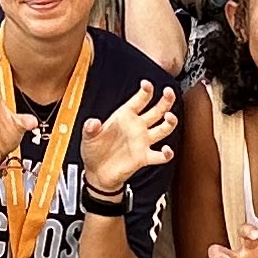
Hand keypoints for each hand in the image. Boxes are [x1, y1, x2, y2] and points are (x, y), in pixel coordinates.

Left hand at [80, 79, 177, 193]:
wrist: (96, 173)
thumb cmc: (93, 151)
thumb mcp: (88, 136)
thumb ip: (90, 128)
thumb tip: (92, 122)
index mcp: (124, 116)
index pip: (139, 100)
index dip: (145, 91)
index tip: (146, 85)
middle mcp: (137, 127)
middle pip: (157, 110)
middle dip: (165, 100)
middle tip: (168, 92)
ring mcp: (142, 142)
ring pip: (163, 129)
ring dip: (170, 122)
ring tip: (169, 117)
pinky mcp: (144, 158)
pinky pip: (160, 156)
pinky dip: (166, 154)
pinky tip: (166, 150)